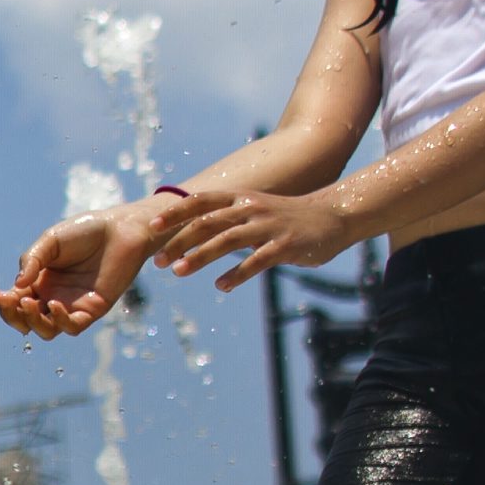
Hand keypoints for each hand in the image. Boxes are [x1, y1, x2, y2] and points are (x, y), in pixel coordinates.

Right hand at [0, 192, 189, 336]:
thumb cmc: (84, 232)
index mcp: (40, 281)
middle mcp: (53, 297)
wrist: (120, 229)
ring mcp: (72, 306)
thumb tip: (16, 286)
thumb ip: (31, 261)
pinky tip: (54, 304)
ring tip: (29, 302)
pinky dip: (59, 321)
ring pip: (45, 330)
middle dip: (12, 315)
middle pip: (26, 320)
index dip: (1, 302)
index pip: (15, 301)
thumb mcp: (50, 241)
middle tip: (9, 300)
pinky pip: (72, 327)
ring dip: (32, 322)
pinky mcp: (93, 310)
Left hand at [161, 185, 357, 289]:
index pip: (200, 202)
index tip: (152, 226)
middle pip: (207, 223)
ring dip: (200, 256)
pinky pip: (256, 261)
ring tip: (179, 272)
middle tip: (159, 261)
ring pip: (227, 240)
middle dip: (179, 241)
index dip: (175, 213)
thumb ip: (226, 220)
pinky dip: (237, 274)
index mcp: (240, 198)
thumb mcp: (254, 210)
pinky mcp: (285, 245)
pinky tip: (221, 286)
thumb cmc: (286, 217)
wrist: (332, 215)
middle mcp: (251, 208)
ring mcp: (268, 226)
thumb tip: (190, 234)